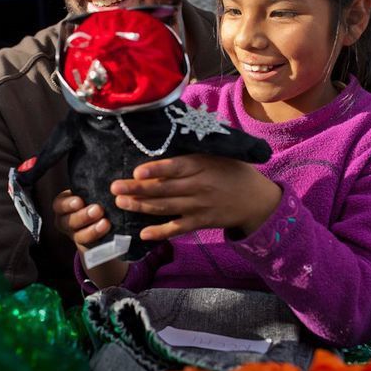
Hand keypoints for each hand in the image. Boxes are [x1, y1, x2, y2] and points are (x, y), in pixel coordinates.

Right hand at [53, 190, 128, 287]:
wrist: (104, 221)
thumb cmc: (96, 198)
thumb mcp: (91, 191)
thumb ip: (93, 187)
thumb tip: (108, 175)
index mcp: (64, 205)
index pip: (60, 205)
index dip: (68, 205)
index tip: (79, 201)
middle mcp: (66, 221)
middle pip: (68, 221)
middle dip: (83, 216)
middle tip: (98, 210)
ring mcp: (76, 235)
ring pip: (79, 236)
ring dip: (92, 230)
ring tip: (106, 223)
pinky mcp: (88, 246)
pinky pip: (92, 246)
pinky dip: (101, 240)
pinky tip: (110, 234)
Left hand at [111, 154, 281, 241]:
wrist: (256, 199)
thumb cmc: (232, 170)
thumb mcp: (217, 154)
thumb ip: (193, 151)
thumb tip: (165, 136)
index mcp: (202, 165)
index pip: (176, 167)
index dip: (156, 170)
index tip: (137, 171)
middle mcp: (199, 186)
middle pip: (164, 189)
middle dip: (137, 189)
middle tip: (114, 188)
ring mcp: (199, 206)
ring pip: (166, 207)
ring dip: (141, 206)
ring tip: (121, 203)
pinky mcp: (201, 222)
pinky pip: (178, 228)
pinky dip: (161, 232)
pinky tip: (143, 234)